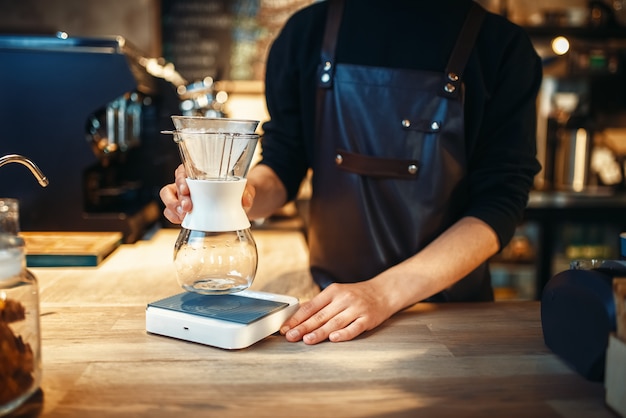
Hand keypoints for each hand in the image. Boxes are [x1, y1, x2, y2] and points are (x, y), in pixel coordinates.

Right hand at [159, 164, 256, 223]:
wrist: (237, 205)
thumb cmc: (237, 192)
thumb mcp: (244, 189)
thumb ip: (246, 192)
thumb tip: (246, 200)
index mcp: (199, 173)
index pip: (183, 171)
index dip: (181, 179)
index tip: (187, 190)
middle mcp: (188, 183)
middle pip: (172, 186)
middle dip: (177, 198)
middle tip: (188, 208)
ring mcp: (183, 197)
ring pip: (167, 198)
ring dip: (172, 208)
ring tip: (184, 216)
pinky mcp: (183, 210)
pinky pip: (171, 212)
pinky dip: (173, 217)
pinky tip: (182, 221)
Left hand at [279, 281, 395, 344]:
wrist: (383, 292)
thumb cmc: (356, 295)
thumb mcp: (336, 293)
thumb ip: (318, 304)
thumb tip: (296, 315)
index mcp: (333, 291)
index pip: (311, 306)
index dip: (297, 318)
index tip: (285, 328)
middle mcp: (344, 299)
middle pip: (320, 315)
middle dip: (303, 327)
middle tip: (290, 336)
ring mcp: (356, 309)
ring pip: (335, 322)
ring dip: (320, 332)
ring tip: (307, 340)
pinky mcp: (368, 319)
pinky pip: (354, 327)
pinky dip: (344, 334)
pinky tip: (334, 339)